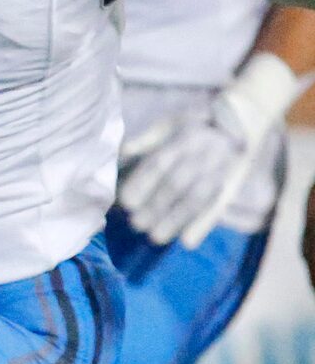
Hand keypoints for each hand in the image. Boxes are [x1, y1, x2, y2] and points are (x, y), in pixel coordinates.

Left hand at [119, 52, 300, 247]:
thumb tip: (122, 152)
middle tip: (136, 223)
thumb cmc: (195, 124)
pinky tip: (187, 242)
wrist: (241, 121)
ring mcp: (219, 171)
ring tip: (154, 237)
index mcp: (185, 138)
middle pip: (177, 184)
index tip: (125, 202)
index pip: (160, 163)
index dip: (142, 183)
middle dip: (156, 206)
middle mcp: (203, 155)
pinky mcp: (230, 185)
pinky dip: (202, 225)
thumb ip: (146, 139)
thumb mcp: (170, 123)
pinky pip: (217, 207)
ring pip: (196, 199)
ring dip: (175, 220)